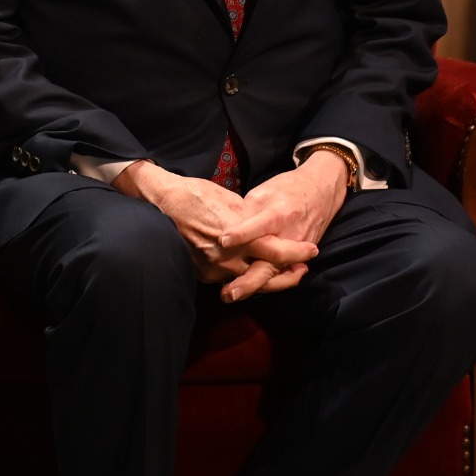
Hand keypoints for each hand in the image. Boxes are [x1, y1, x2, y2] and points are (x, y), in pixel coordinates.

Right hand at [114, 161, 320, 301]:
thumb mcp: (232, 201)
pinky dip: (245, 277)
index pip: (275, 251)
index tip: (311, 251)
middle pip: (266, 275)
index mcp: (238, 234)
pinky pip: (230, 280)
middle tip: (302, 272)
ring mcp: (214, 268)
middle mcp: (228, 256)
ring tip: (283, 273)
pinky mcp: (203, 274)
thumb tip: (267, 228)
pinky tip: (254, 271)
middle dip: (287, 277)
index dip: (296, 253)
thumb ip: (252, 219)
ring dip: (267, 279)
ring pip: (249, 280)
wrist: (164, 204)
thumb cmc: (199, 195)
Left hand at [214, 150, 349, 302]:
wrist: (322, 191)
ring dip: (256, 287)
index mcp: (280, 213)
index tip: (222, 241)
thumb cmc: (288, 188)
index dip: (241, 233)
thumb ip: (247, 212)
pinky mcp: (302, 257)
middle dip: (250, 279)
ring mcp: (298, 248)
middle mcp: (290, 234)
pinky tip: (247, 292)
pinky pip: (284, 274)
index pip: (259, 226)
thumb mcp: (264, 192)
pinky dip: (267, 284)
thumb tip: (226, 229)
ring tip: (232, 296)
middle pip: (270, 260)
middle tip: (228, 291)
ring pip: (277, 273)